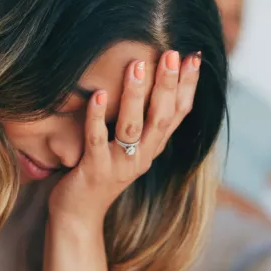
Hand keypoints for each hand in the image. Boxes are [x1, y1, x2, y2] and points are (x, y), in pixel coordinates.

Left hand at [48, 50, 200, 230]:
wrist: (77, 216)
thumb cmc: (98, 173)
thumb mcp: (125, 147)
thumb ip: (137, 121)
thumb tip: (146, 81)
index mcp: (152, 148)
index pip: (178, 114)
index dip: (188, 86)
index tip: (193, 56)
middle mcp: (141, 157)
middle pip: (160, 118)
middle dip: (168, 84)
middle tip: (171, 53)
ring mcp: (119, 166)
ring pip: (131, 128)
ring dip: (135, 95)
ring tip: (137, 64)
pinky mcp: (94, 171)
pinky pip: (96, 141)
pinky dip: (97, 117)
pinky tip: (97, 94)